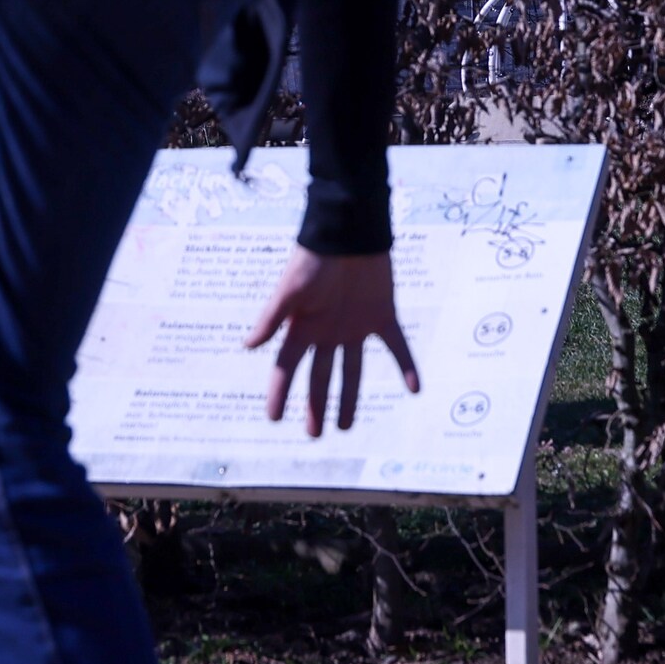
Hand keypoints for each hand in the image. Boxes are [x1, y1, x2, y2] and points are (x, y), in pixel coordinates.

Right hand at [245, 250, 418, 437]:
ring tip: (345, 426)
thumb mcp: (290, 289)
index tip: (274, 419)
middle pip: (320, 377)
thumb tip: (248, 346)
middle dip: (316, 406)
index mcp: (302, 327)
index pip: (286, 368)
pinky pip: (396, 345)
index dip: (280, 394)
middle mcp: (327, 332)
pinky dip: (407, 365)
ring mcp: (355, 326)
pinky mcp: (382, 315)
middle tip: (315, 434)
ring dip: (350, 397)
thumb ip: (271, 318)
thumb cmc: (314, 256)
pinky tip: (416, 389)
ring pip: (353, 370)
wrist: (349, 229)